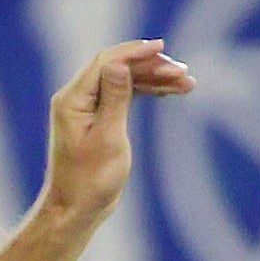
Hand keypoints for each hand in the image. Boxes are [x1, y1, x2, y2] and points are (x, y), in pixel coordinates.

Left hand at [38, 41, 191, 226]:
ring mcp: (87, 107)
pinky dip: (146, 92)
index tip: (163, 49)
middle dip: (151, 66)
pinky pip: (124, 95)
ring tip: (186, 83)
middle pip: (118, 67)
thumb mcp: (108, 138)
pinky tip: (169, 91)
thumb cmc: (91, 181)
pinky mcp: (98, 118)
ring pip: (124, 81)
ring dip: (154, 79)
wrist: (77, 211)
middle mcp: (77, 98)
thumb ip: (116, 98)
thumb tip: (121, 63)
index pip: (107, 62)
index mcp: (73, 100)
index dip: (136, 53)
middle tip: (183, 72)